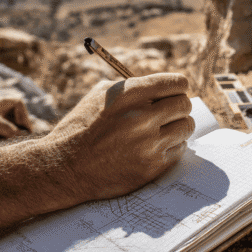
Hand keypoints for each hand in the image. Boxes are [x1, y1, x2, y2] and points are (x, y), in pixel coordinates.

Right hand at [36, 73, 194, 204]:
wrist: (64, 168)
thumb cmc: (82, 128)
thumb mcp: (100, 96)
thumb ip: (133, 88)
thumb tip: (163, 87)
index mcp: (129, 94)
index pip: (176, 83)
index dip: (177, 87)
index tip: (175, 92)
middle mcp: (142, 117)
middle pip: (185, 105)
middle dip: (178, 106)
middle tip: (169, 112)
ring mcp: (149, 144)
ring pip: (186, 127)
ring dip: (177, 127)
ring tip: (162, 129)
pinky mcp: (152, 166)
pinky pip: (179, 149)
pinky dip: (171, 147)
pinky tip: (154, 147)